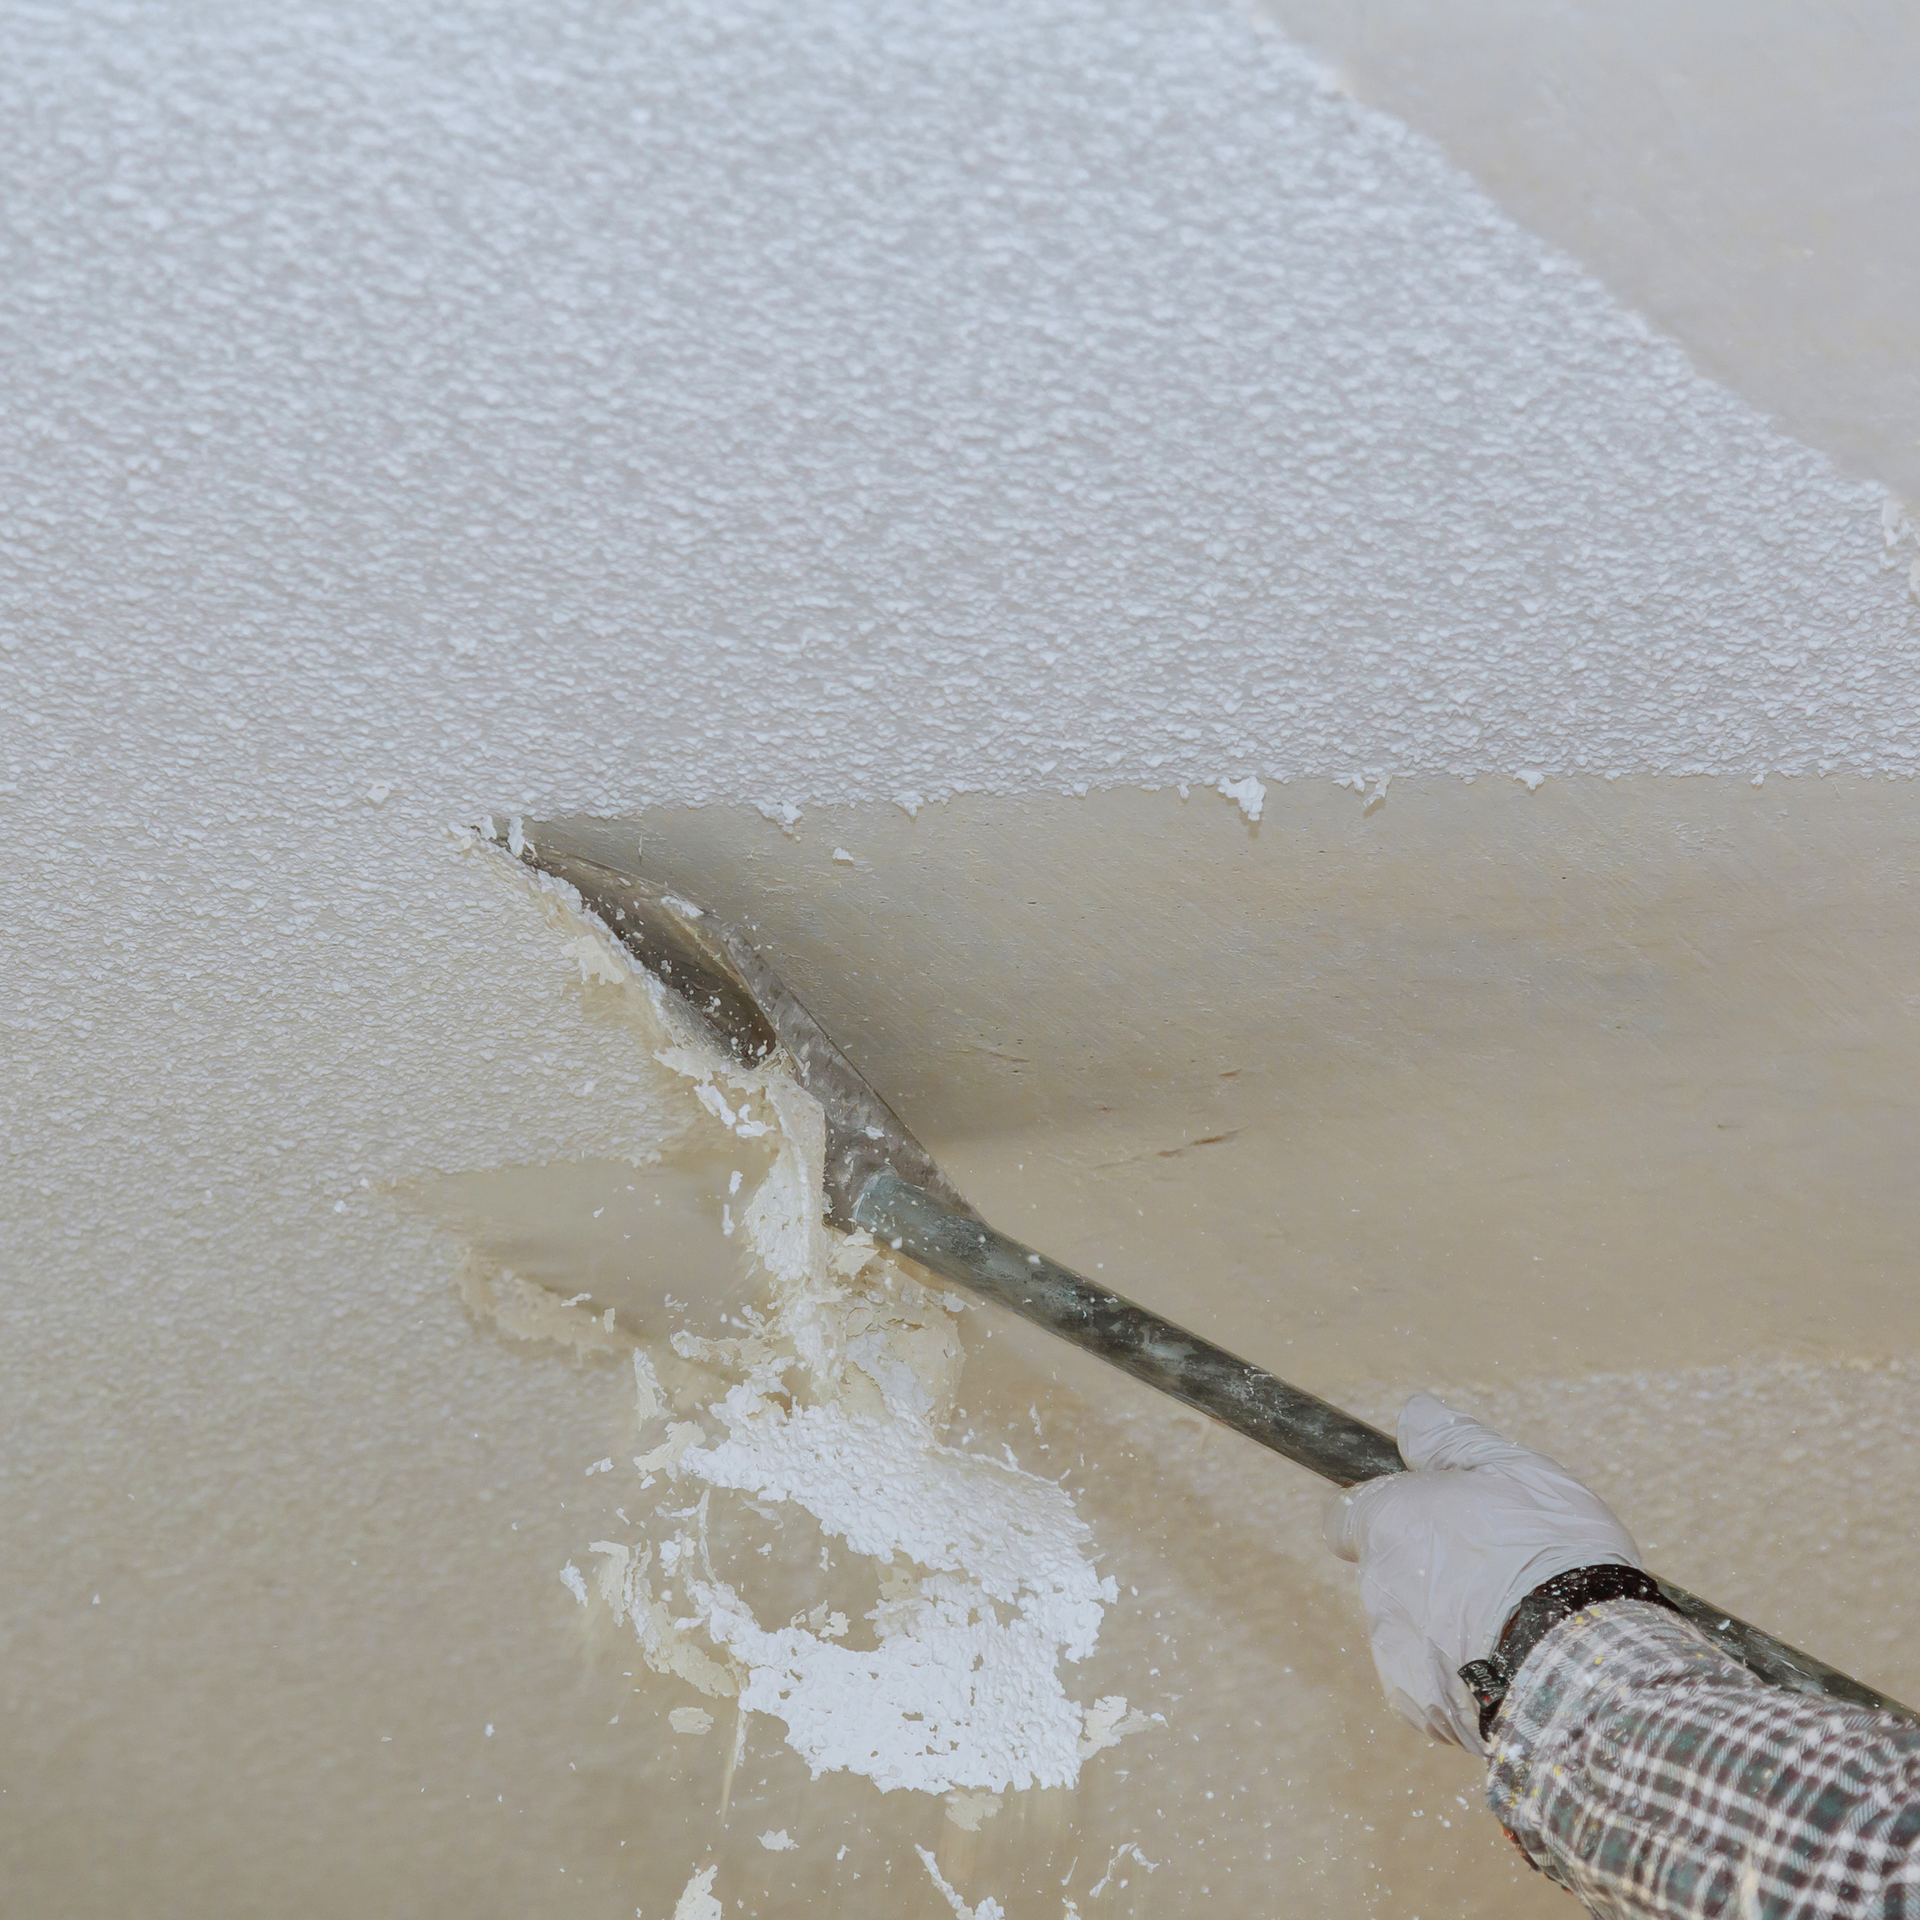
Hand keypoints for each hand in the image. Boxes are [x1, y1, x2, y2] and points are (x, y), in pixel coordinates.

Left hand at [1325, 1393, 1642, 1750]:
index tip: (1428, 1523)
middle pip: (1387, 1572)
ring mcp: (1392, 1649)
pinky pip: (1432, 1681)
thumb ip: (1454, 1442)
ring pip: (1409, 1629)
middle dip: (1428, 1571)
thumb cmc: (1550, 1551)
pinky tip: (1512, 1664)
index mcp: (1389, 1521)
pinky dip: (1461, 1674)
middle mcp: (1376, 1584)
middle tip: (1495, 1573)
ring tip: (1515, 1624)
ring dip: (1446, 1624)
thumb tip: (1413, 1414)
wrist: (1580, 1660)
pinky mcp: (1418, 1705)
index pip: (1346, 1516)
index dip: (1384, 1516)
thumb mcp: (1514, 1471)